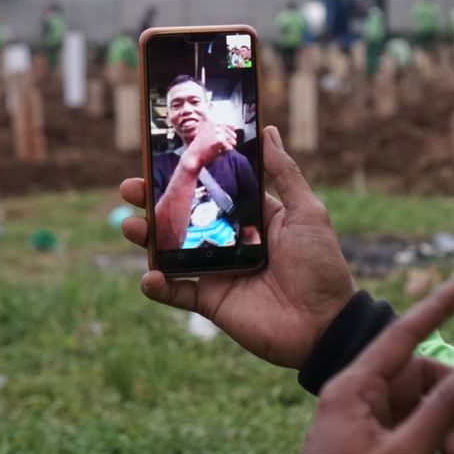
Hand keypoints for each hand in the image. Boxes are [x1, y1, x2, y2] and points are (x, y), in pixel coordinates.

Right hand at [120, 125, 355, 368]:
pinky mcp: (211, 301)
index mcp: (251, 216)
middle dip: (153, 202)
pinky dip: (158, 286)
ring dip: (146, 238)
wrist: (324, 324)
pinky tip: (149, 276)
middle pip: (183, 216)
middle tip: (130, 188)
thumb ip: (283, 172)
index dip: (186, 174)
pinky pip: (177, 292)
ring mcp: (217, 271)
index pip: (211, 188)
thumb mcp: (306, 211)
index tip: (159, 156)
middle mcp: (230, 240)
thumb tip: (268, 130)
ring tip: (129, 226)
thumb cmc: (320, 264)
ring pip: (171, 251)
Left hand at [289, 270, 453, 453]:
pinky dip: (434, 452)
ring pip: (423, 410)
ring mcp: (362, 427)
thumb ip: (448, 405)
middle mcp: (355, 399)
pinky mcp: (370, 453)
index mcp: (352, 388)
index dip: (441, 304)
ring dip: (452, 434)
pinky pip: (413, 437)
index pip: (405, 333)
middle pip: (422, 378)